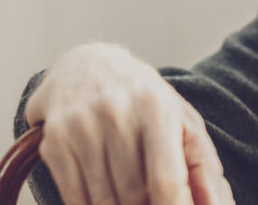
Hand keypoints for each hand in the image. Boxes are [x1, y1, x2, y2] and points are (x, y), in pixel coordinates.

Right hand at [25, 42, 235, 204]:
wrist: (87, 66)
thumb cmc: (146, 102)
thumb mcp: (182, 122)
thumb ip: (203, 165)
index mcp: (155, 106)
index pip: (165, 181)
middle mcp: (116, 112)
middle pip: (134, 195)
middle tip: (150, 197)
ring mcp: (80, 126)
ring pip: (104, 201)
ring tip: (131, 193)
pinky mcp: (54, 141)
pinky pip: (75, 198)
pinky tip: (105, 191)